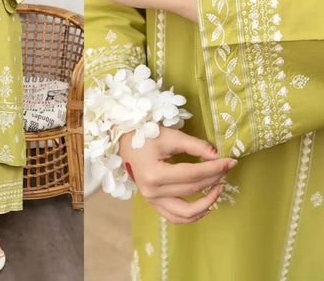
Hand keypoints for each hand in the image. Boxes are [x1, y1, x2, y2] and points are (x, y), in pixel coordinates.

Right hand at [119, 126, 236, 223]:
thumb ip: (194, 146)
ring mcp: (151, 200)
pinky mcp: (153, 203)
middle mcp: (152, 192)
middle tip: (227, 168)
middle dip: (214, 178)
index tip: (231, 161)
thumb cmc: (145, 136)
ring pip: (186, 212)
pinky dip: (192, 215)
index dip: (215, 168)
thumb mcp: (170, 137)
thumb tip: (217, 156)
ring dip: (207, 202)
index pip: (193, 174)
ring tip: (218, 189)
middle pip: (192, 189)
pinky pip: (175, 217)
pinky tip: (206, 205)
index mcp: (155, 174)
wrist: (123, 143)